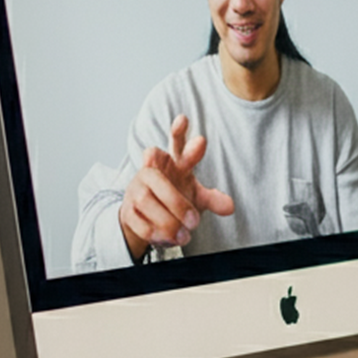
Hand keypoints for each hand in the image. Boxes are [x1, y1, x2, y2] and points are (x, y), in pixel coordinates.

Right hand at [118, 115, 235, 258]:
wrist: (145, 217)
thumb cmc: (173, 199)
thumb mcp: (196, 197)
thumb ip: (213, 199)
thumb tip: (230, 206)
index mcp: (172, 163)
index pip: (175, 143)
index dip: (179, 133)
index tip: (183, 120)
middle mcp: (152, 172)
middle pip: (156, 177)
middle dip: (175, 198)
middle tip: (195, 219)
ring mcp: (137, 189)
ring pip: (148, 200)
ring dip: (169, 220)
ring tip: (187, 233)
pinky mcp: (128, 209)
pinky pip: (138, 219)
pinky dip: (154, 230)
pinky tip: (169, 238)